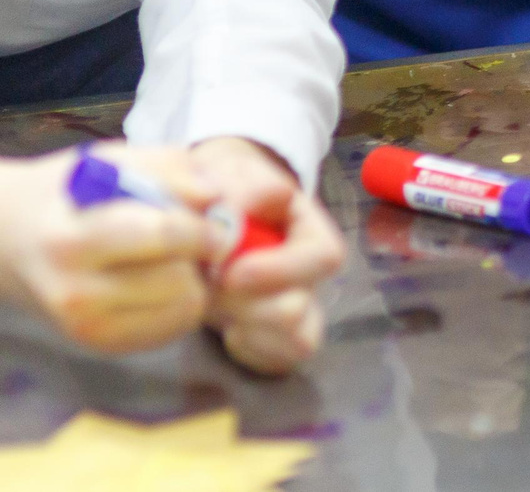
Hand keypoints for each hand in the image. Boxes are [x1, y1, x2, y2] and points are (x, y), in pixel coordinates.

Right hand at [0, 146, 212, 354]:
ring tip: (174, 257)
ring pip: (185, 307)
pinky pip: (174, 328)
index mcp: (73, 240)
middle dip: (199, 255)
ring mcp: (86, 327)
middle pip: (180, 280)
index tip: (219, 219)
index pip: (162, 237)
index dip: (204, 228)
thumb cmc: (70, 193)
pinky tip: (163, 280)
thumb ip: (170, 169)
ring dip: (195, 279)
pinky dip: (182, 303)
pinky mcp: (101, 344)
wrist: (9, 241)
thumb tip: (216, 196)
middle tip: (195, 237)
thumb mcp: (113, 160)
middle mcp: (75, 293)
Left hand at [191, 137, 341, 374]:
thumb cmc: (223, 184)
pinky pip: (276, 360)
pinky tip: (222, 327)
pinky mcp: (273, 335)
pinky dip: (246, 350)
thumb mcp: (230, 169)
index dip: (281, 270)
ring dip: (245, 326)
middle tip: (207, 286)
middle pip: (302, 309)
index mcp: (311, 231)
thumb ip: (242, 186)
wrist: (205, 207)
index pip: (323, 258)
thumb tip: (238, 213)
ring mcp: (293, 307)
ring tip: (210, 302)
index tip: (230, 272)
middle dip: (248, 305)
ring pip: (297, 340)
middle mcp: (309, 275)